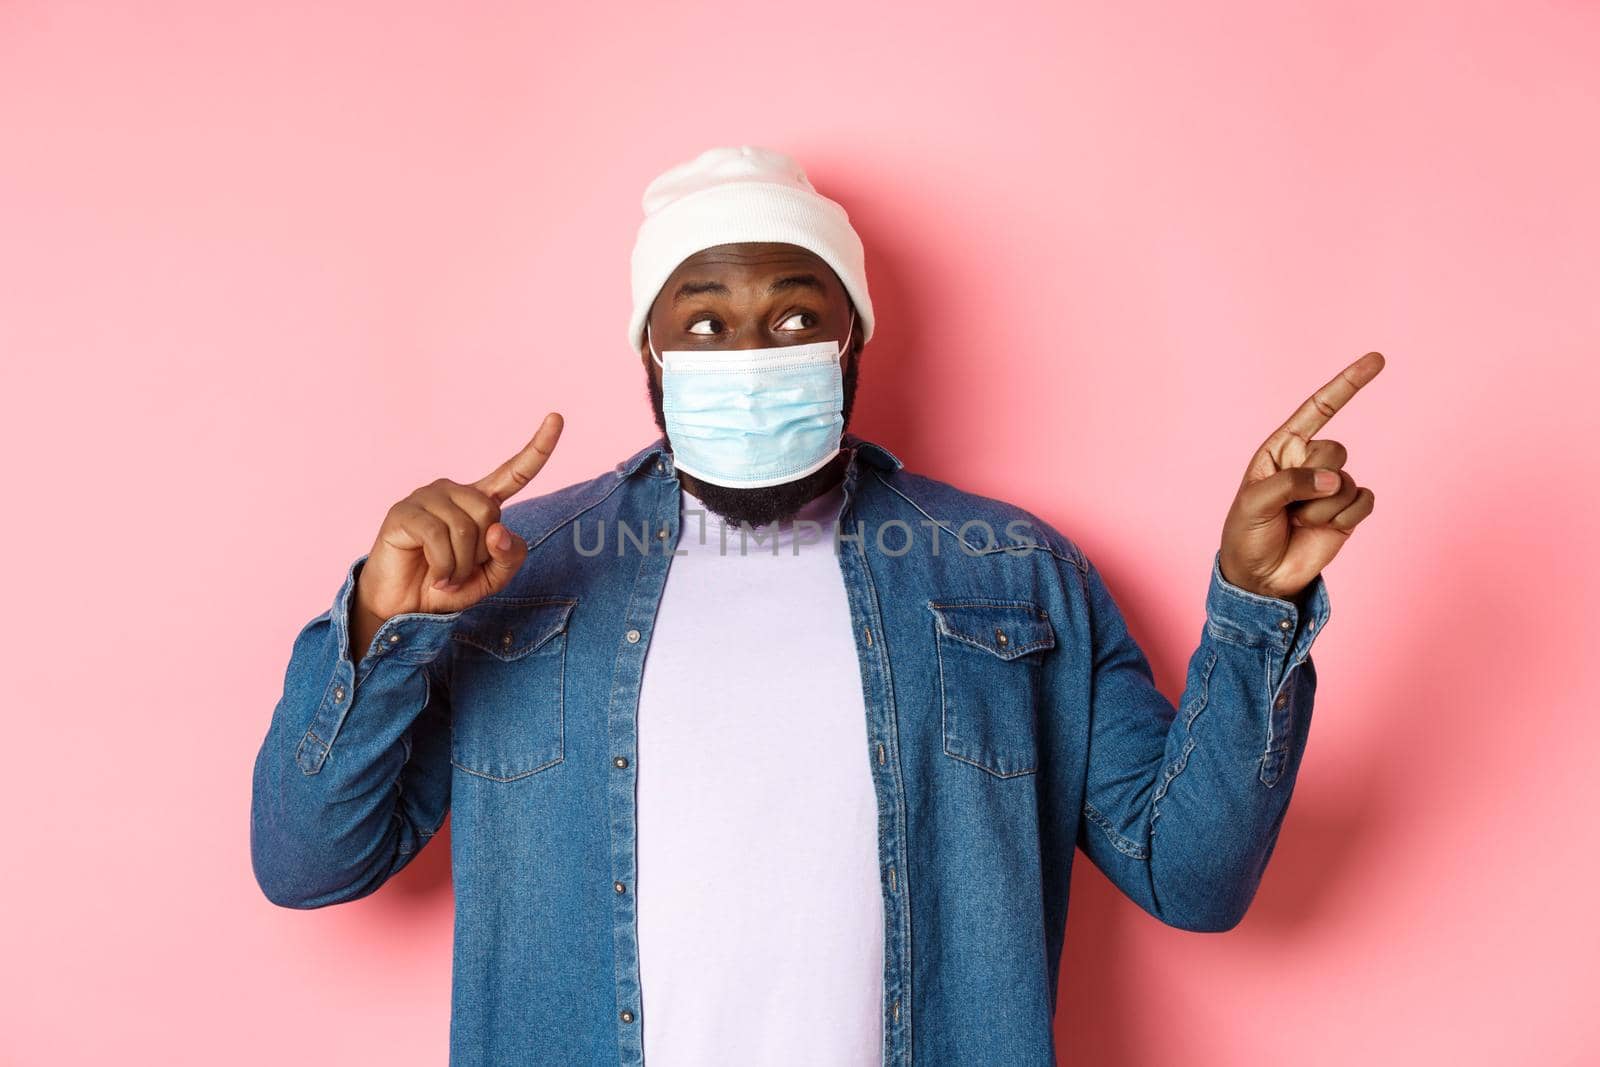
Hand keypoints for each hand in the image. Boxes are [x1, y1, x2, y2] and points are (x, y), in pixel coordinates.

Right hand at [353, 413, 563, 635]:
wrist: (403, 608)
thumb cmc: (448, 587)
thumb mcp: (492, 578)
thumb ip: (509, 556)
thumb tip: (497, 530)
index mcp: (480, 502)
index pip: (515, 473)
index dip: (538, 448)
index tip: (557, 417)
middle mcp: (455, 492)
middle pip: (490, 512)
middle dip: (480, 554)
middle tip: (460, 571)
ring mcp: (427, 497)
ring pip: (465, 527)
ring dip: (461, 565)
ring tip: (445, 576)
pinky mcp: (404, 511)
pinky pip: (437, 535)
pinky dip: (444, 566)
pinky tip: (435, 577)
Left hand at [1218, 353, 1381, 600]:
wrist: (1262, 577)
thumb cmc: (1247, 534)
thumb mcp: (1255, 503)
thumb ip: (1291, 483)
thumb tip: (1333, 481)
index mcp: (1281, 449)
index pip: (1318, 409)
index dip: (1347, 384)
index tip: (1377, 359)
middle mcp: (1308, 462)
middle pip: (1335, 450)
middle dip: (1313, 481)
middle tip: (1288, 506)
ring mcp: (1331, 486)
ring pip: (1347, 481)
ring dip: (1322, 508)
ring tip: (1298, 522)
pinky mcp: (1347, 511)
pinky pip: (1364, 501)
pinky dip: (1344, 518)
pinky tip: (1322, 529)